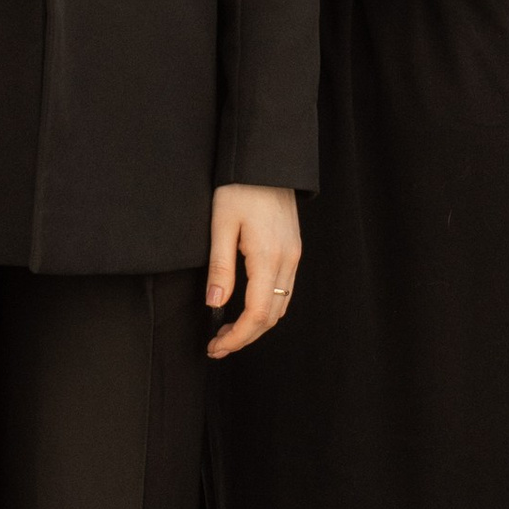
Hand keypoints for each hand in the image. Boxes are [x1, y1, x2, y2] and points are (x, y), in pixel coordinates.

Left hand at [206, 186, 301, 358]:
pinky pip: (284, 291)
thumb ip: (219, 267)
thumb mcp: (220, 225)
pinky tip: (245, 307)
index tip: (216, 347)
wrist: (267, 161)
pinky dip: (266, 308)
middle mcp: (287, 261)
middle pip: (271, 317)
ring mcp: (293, 256)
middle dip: (245, 337)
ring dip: (256, 325)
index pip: (257, 314)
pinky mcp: (293, 250)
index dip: (237, 337)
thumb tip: (214, 304)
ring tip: (227, 330)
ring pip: (280, 306)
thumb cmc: (240, 187)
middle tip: (217, 345)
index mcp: (268, 257)